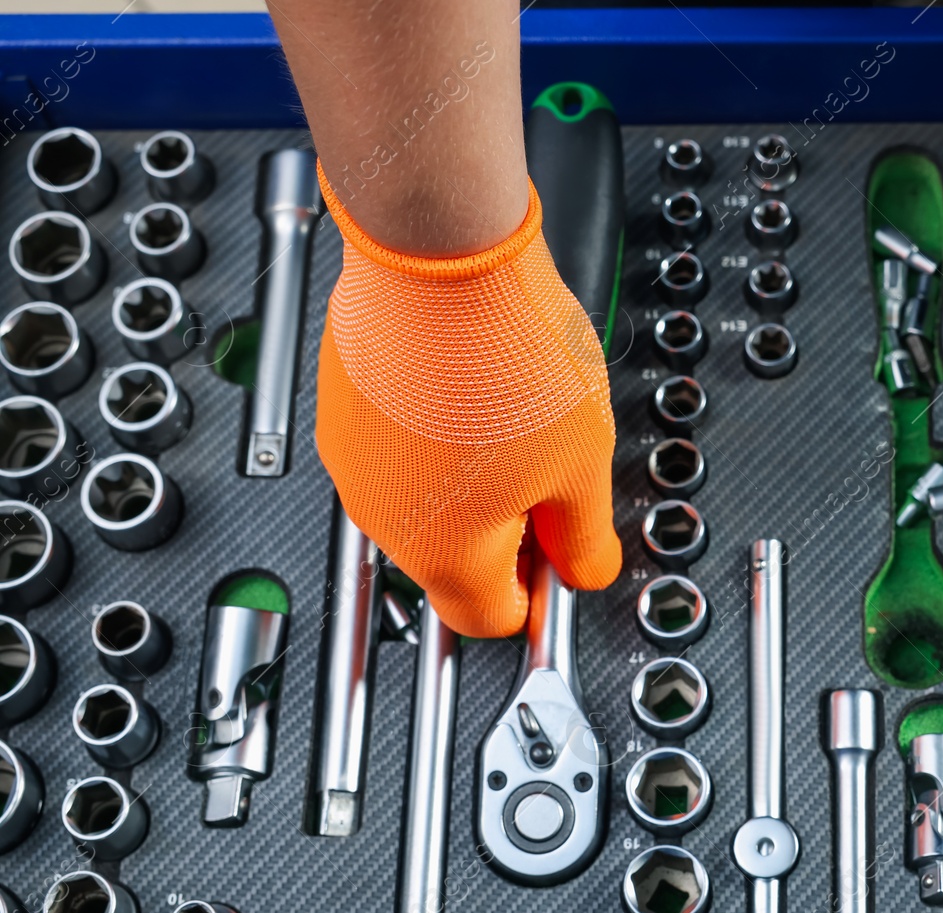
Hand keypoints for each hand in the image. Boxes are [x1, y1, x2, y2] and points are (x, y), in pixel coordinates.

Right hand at [315, 172, 621, 638]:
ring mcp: (354, 460)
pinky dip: (436, 432)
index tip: (560, 559)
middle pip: (453, 558)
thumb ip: (584, 536)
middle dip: (506, 528)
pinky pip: (398, 445)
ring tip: (514, 415)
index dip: (535, 595)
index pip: (488, 618)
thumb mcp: (582, 461)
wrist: (439, 251)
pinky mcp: (344, 407)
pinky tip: (474, 387)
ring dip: (472, 476)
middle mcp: (383, 517)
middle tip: (551, 471)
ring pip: (424, 499)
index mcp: (443, 550)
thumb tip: (585, 570)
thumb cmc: (502, 353)